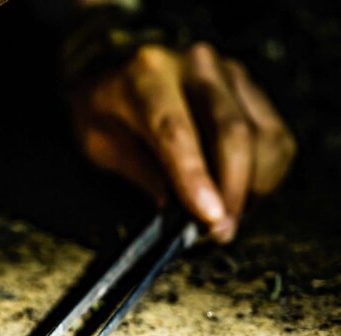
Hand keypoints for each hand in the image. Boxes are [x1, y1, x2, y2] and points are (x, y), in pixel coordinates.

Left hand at [71, 42, 295, 241]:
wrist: (114, 65)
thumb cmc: (103, 108)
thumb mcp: (99, 142)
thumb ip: (139, 171)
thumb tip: (178, 212)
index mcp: (146, 76)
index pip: (175, 131)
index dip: (194, 178)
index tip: (209, 218)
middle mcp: (194, 66)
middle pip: (230, 132)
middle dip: (232, 190)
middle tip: (221, 232)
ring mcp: (228, 73)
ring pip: (263, 136)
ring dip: (252, 185)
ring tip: (227, 214)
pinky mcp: (250, 86)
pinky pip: (276, 136)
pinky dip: (266, 172)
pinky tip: (241, 190)